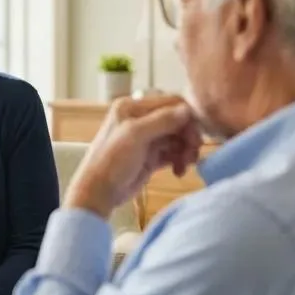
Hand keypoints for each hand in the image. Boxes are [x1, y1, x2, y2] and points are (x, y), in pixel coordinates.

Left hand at [65, 95, 202, 218]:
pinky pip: (174, 153)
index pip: (171, 102)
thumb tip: (188, 110)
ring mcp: (146, 138)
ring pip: (178, 138)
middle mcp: (140, 119)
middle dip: (188, 136)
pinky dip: (180, 160)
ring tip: (185, 165)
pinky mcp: (151, 156)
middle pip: (177, 121)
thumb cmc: (111, 160)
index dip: (187, 117)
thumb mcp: (135, 136)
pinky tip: (178, 171)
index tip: (196, 136)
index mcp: (132, 107)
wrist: (98, 192)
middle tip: (193, 154)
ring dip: (186, 150)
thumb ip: (162, 120)